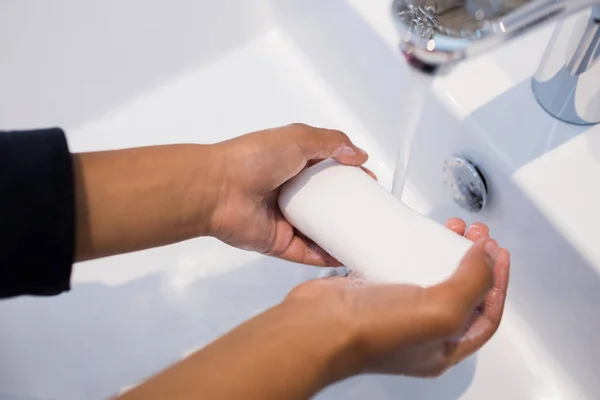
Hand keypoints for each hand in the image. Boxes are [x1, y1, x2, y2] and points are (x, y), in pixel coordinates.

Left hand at [205, 123, 370, 265]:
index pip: (328, 172)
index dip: (350, 177)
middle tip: (373, 214)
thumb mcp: (297, 138)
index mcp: (292, 165)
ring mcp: (284, 220)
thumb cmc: (253, 159)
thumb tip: (359, 154)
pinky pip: (307, 253)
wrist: (217, 189)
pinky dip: (326, 256)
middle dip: (349, 209)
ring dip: (341, 235)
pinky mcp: (279, 244)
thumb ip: (330, 142)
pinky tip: (347, 256)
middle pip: (326, 204)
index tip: (370, 185)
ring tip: (367, 239)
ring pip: (319, 231)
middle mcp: (289, 193)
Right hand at [284, 219, 509, 377]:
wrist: (317, 326)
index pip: (486, 315)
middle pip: (461, 291)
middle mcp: (422, 331)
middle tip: (477, 234)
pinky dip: (412, 247)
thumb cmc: (370, 334)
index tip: (498, 253)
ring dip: (445, 249)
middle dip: (473, 260)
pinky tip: (413, 233)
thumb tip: (483, 258)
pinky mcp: (374, 290)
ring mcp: (397, 310)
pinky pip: (402, 265)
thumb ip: (472, 284)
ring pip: (431, 274)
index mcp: (444, 347)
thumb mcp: (440, 312)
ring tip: (451, 226)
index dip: (498, 283)